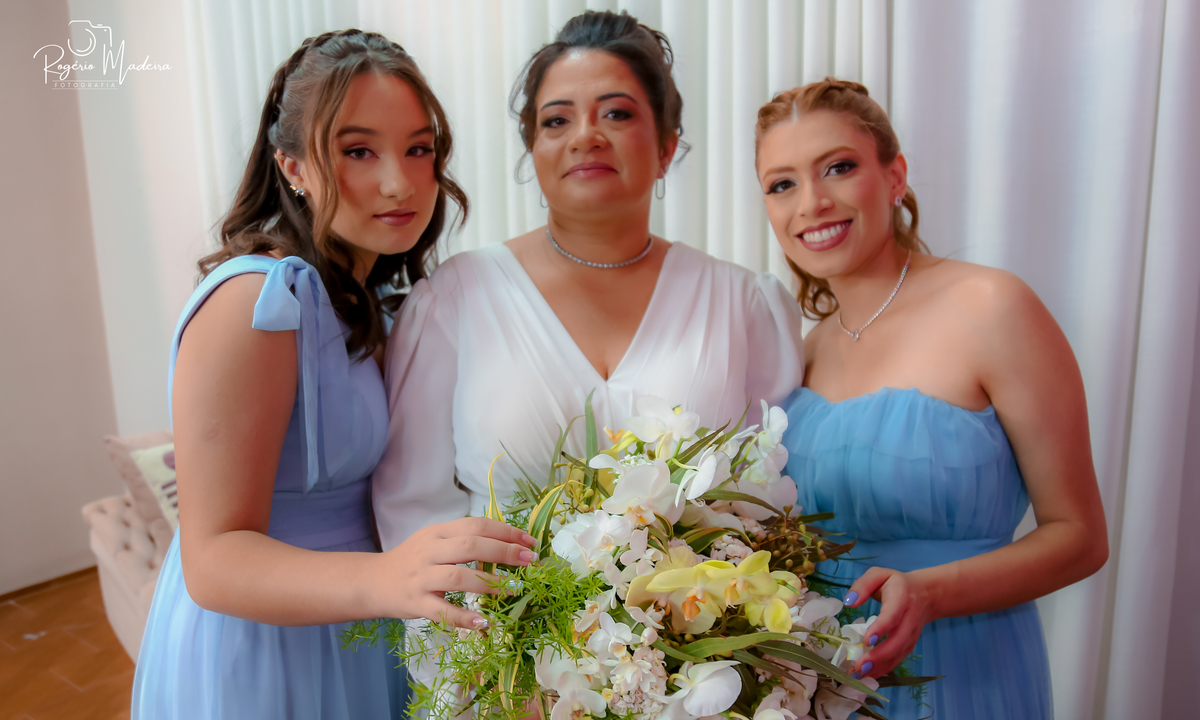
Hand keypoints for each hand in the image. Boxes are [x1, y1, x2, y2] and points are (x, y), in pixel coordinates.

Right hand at [374, 517, 536, 628]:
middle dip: (504, 552)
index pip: (476, 525)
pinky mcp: (416, 603)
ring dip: (490, 583)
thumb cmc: (413, 561)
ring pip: (458, 577)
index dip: (505, 532)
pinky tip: (485, 622)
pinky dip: (465, 618)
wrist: (373, 582)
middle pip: (470, 546)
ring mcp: (422, 578)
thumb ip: (464, 538)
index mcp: (437, 532)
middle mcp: (429, 552)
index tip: (529, 541)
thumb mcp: (435, 541)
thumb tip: (509, 542)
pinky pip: (443, 612)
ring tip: (516, 588)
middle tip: (531, 560)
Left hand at [842, 567, 934, 678]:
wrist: (926, 594)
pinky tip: (868, 675)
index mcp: (901, 598)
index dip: (881, 628)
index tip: (866, 640)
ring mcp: (912, 634)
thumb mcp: (878, 574)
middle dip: (879, 656)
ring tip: (858, 675)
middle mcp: (910, 619)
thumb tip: (849, 602)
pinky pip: (899, 659)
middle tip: (859, 666)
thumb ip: (862, 585)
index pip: (893, 615)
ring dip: (880, 667)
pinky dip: (884, 669)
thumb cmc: (895, 583)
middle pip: (898, 640)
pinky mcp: (910, 644)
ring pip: (899, 654)